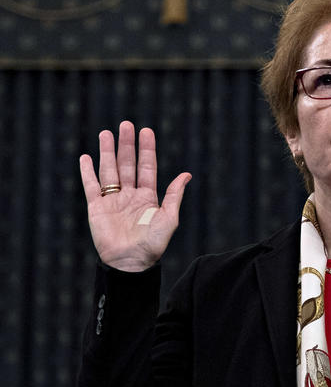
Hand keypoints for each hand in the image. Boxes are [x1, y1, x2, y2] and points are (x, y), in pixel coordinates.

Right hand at [79, 121, 190, 271]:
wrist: (131, 262)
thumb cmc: (153, 243)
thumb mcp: (169, 218)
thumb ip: (174, 195)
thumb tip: (187, 174)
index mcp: (148, 197)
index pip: (147, 167)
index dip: (146, 149)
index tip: (146, 131)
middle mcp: (130, 195)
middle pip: (127, 164)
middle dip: (126, 144)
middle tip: (126, 124)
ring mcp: (112, 201)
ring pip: (109, 170)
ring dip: (107, 152)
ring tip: (106, 133)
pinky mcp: (97, 208)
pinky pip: (91, 186)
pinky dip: (88, 172)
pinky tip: (87, 157)